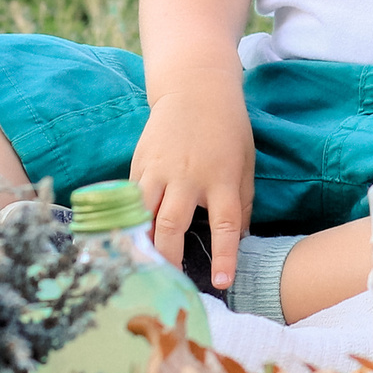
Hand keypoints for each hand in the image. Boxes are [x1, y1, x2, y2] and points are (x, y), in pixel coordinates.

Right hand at [129, 66, 254, 292]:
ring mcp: (159, 170)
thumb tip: (239, 239)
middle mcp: (188, 177)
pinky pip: (131, 200)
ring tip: (139, 268)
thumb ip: (242, 203)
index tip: (222, 283)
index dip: (224, 256)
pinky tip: (126, 240)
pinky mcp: (139, 165)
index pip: (224, 225)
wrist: (195, 88)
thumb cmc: (227, 128)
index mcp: (222, 178)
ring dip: (141, 243)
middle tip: (167, 284)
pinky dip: (129, 221)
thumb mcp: (246, 162)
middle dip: (168, 258)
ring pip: (142, 215)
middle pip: (172, 225)